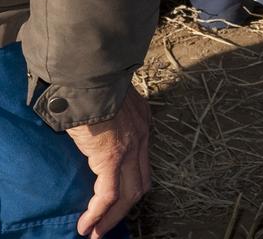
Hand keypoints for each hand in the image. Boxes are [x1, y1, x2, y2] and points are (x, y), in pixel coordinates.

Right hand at [66, 86, 151, 237]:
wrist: (91, 74)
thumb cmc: (93, 83)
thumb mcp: (109, 102)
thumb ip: (108, 119)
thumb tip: (93, 130)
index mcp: (141, 124)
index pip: (142, 163)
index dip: (130, 186)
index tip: (116, 201)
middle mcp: (141, 138)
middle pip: (140, 183)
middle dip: (124, 208)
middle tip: (106, 226)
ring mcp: (130, 148)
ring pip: (128, 194)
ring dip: (111, 217)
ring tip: (95, 233)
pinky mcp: (111, 156)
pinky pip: (107, 194)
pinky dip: (98, 213)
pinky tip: (86, 225)